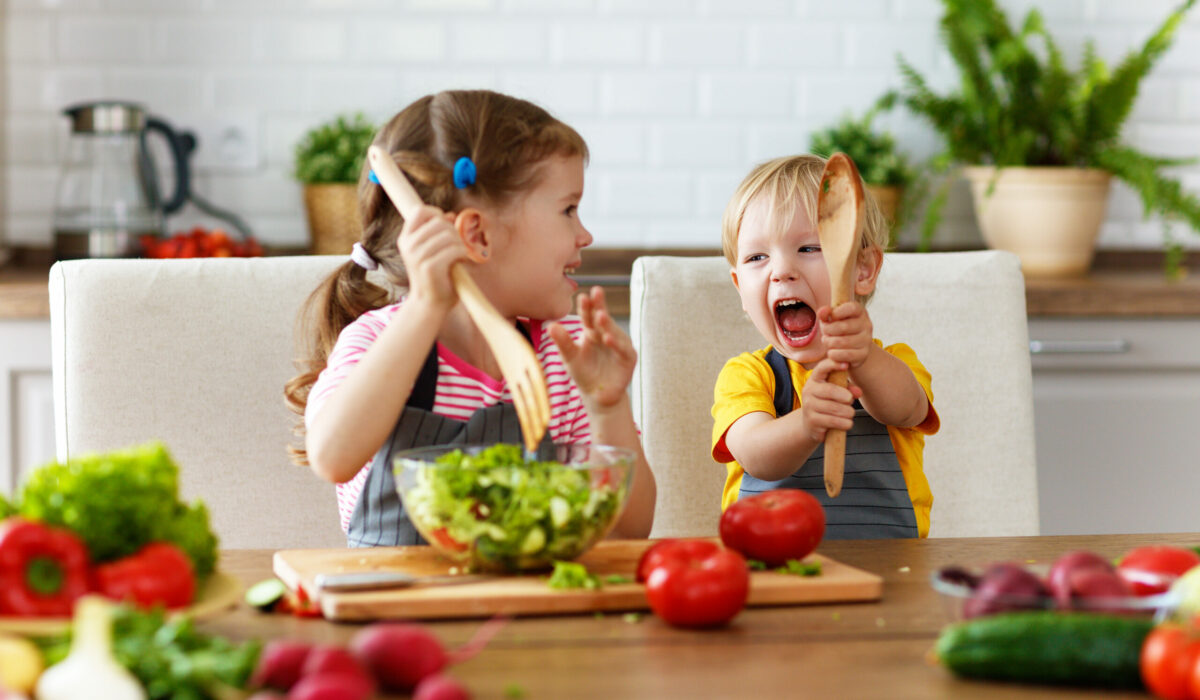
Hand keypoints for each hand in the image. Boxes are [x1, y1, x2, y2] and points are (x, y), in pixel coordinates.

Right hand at [396, 205, 469, 308]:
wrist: (430, 303)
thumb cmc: (435, 275)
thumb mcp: (433, 249)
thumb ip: (439, 231)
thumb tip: (450, 214)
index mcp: (405, 239)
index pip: (420, 211)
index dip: (437, 214)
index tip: (446, 226)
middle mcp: (408, 246)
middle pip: (438, 222)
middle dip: (453, 231)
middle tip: (457, 245)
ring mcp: (417, 256)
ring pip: (448, 235)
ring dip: (459, 244)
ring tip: (459, 254)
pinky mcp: (429, 267)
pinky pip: (454, 249)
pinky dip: (462, 254)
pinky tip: (461, 261)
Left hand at [548, 286, 635, 412]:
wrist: (598, 395)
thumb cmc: (584, 372)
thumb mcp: (570, 357)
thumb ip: (563, 342)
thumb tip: (550, 325)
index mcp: (591, 331)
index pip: (588, 316)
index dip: (586, 306)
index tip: (582, 296)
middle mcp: (607, 334)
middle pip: (603, 318)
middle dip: (600, 306)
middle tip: (596, 291)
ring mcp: (619, 345)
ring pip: (614, 331)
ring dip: (608, 324)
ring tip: (600, 316)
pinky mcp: (628, 358)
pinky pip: (623, 349)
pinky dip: (616, 344)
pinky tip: (608, 338)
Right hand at [799, 357, 861, 441]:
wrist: (810, 424)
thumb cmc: (827, 404)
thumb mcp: (837, 393)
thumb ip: (848, 389)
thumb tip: (858, 391)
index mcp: (815, 379)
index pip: (822, 368)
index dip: (833, 364)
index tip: (846, 365)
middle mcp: (809, 391)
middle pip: (829, 390)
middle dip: (845, 396)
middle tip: (850, 399)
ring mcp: (808, 406)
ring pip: (833, 408)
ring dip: (847, 412)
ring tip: (850, 413)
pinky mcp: (812, 421)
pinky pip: (832, 421)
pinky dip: (844, 423)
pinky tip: (847, 423)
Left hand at [818, 301, 873, 368]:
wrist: (850, 347)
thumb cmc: (838, 328)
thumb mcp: (831, 319)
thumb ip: (825, 313)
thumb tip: (822, 312)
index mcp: (860, 312)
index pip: (852, 308)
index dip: (837, 312)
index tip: (830, 317)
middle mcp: (867, 325)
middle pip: (843, 327)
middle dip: (828, 330)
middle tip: (824, 332)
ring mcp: (867, 340)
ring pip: (842, 342)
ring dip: (829, 343)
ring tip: (827, 341)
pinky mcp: (864, 354)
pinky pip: (845, 355)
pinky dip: (834, 354)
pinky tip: (832, 352)